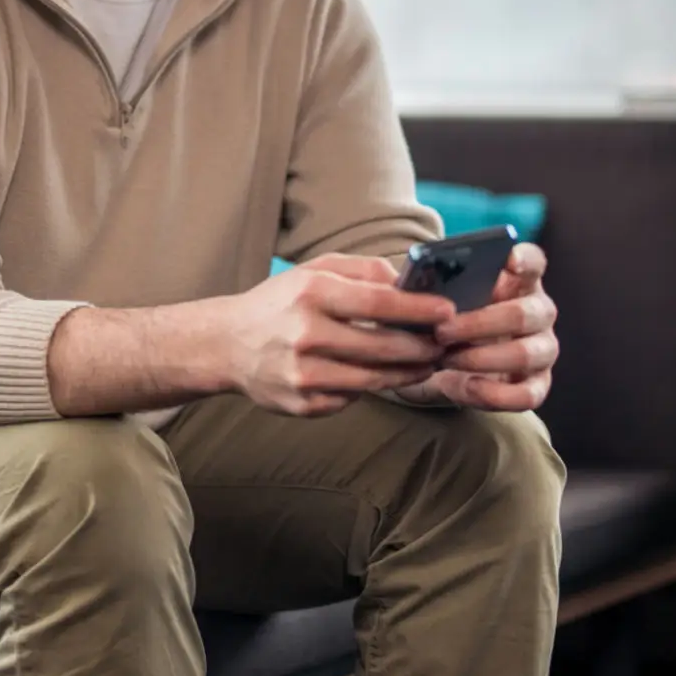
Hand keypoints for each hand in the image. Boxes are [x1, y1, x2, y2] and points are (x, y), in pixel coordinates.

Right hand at [218, 254, 455, 416]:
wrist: (228, 345)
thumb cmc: (280, 302)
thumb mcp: (314, 271)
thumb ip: (363, 271)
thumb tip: (408, 284)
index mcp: (309, 293)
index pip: (377, 303)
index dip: (419, 310)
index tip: (448, 312)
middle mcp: (304, 335)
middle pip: (382, 347)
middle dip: (422, 347)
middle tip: (443, 344)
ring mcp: (302, 375)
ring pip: (374, 380)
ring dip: (407, 372)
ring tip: (425, 363)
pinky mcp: (302, 404)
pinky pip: (352, 399)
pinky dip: (370, 387)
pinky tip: (380, 376)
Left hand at [392, 242, 557, 411]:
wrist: (442, 365)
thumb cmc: (444, 320)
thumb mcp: (439, 302)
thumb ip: (436, 289)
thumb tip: (414, 286)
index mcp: (517, 281)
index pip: (533, 261)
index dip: (525, 259)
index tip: (509, 260)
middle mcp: (538, 312)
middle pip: (524, 313)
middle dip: (479, 323)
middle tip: (441, 331)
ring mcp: (542, 349)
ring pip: (526, 354)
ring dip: (481, 358)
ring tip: (446, 359)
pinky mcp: (537, 385)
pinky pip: (527, 395)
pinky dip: (495, 393)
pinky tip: (467, 386)